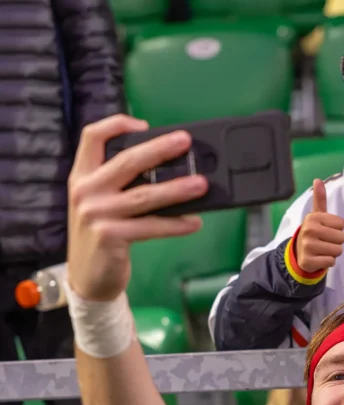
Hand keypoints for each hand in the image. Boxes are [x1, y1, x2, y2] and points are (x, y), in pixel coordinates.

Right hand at [67, 114, 207, 300]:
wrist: (87, 279)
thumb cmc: (101, 236)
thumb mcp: (99, 203)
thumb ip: (120, 184)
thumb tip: (167, 168)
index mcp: (81, 176)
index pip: (92, 137)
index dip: (117, 125)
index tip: (145, 125)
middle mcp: (85, 191)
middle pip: (126, 161)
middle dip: (159, 149)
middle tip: (185, 141)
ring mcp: (96, 214)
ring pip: (144, 195)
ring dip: (176, 189)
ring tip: (201, 184)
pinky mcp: (111, 236)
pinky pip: (151, 226)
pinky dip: (175, 224)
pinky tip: (194, 222)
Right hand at [294, 179, 343, 272]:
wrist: (299, 252)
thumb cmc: (313, 232)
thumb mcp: (316, 215)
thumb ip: (320, 199)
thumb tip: (318, 180)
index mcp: (313, 217)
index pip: (341, 224)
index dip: (336, 228)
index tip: (326, 229)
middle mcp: (309, 230)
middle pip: (341, 237)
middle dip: (336, 241)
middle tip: (325, 241)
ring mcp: (308, 247)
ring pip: (337, 250)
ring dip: (333, 252)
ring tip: (323, 249)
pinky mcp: (309, 261)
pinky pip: (331, 262)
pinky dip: (328, 262)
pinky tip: (320, 258)